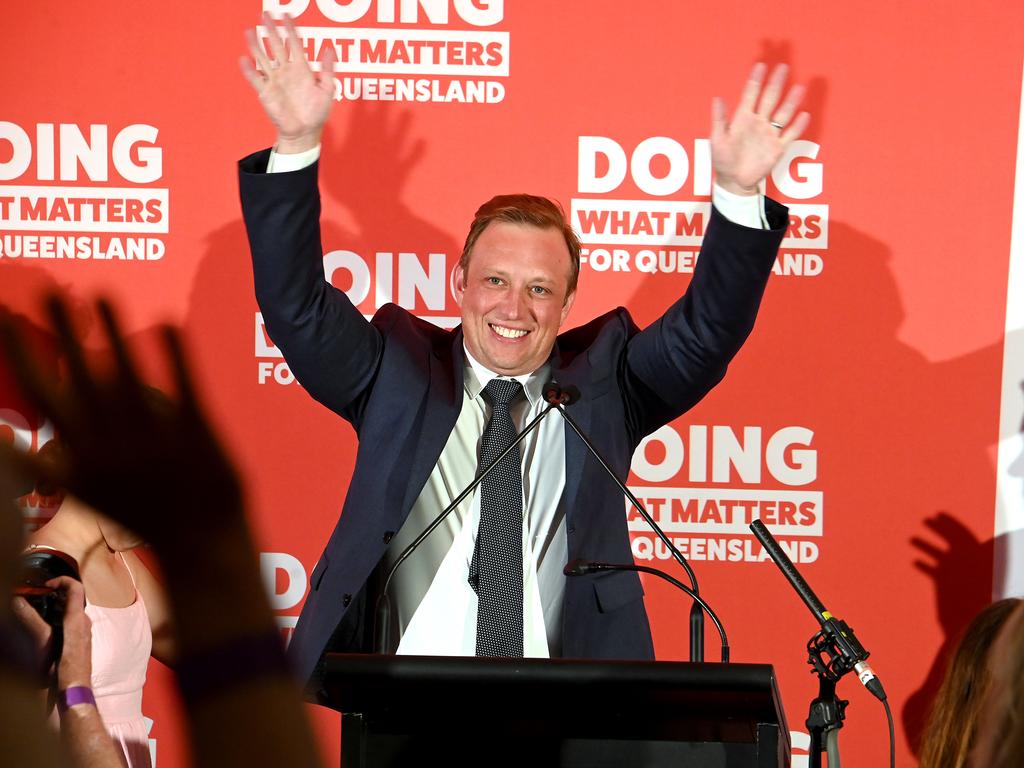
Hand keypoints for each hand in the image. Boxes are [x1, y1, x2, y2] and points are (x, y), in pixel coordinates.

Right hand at [0, 296, 243, 555]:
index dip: (24, 355)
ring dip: (115, 334)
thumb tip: (3, 443)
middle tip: (50, 291)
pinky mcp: (199, 435)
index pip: (46, 396)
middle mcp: (115, 445)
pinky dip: (176, 357)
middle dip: (65, 335)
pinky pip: (185, 389)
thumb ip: (52, 466)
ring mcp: (157, 439)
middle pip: (83, 380)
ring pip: (130, 377)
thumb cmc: (146, 515)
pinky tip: (169, 322)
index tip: (7, 317)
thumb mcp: (89, 493)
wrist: (205, 546)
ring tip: (103, 293)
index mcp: (83, 456)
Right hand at [12, 577, 89, 686]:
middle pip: (74, 598)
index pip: (76, 587)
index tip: (46, 584)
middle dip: (56, 592)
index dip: (62, 580)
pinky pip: (72, 621)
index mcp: (78, 618)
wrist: (76, 689)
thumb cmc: (64, 666)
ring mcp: (84, 631)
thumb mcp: (43, 641)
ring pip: (73, 610)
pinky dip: (60, 617)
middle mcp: (84, 622)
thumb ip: (31, 619)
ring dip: (57, 605)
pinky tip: (46, 626)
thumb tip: (17, 601)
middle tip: (38, 596)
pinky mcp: (81, 640)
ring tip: (39, 609)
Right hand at [240, 13, 337, 153]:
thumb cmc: (317, 113)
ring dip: (256, 45)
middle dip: (271, 30)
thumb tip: (329, 49)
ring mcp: (275, 81)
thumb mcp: (327, 90)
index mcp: (302, 69)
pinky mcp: (266, 93)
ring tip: (249, 31)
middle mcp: (286, 72)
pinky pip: (256, 80)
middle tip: (265, 14)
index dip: (290, 29)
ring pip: (263, 59)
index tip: (286, 15)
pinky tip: (244, 59)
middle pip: (276, 46)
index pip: (294, 44)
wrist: (306, 132)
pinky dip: (250, 70)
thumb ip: (327, 70)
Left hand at [711, 63, 808, 195]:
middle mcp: (758, 123)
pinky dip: (797, 126)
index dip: (755, 81)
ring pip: (782, 114)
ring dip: (791, 102)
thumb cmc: (722, 160)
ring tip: (799, 88)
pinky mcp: (778, 148)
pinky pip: (790, 135)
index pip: (750, 95)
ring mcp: (769, 135)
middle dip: (776, 83)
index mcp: (742, 119)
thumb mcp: (717, 140)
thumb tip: (717, 98)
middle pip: (770, 99)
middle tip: (783, 67)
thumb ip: (719, 120)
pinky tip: (804, 115)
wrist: (734, 181)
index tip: (761, 65)